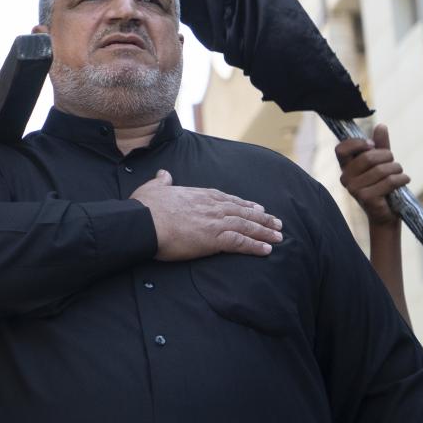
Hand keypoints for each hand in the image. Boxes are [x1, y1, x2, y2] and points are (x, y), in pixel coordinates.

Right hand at [131, 171, 282, 259]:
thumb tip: (164, 173)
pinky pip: (240, 242)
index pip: (226, 199)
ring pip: (246, 226)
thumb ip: (162, 181)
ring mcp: (214, 222)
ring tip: (278, 236)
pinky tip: (266, 249)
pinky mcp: (214, 239)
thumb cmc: (146, 207)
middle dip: (262, 218)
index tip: (256, 207)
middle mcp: (211, 206)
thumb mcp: (152, 188)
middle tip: (277, 223)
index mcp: (198, 195)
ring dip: (264, 231)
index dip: (243, 204)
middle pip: (242, 212)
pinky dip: (255, 246)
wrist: (144, 222)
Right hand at [335, 124, 407, 223]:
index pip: (341, 149)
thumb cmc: (383, 186)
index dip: (357, 143)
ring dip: (397, 169)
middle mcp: (345, 178)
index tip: (372, 146)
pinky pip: (389, 181)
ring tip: (400, 173)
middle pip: (367, 157)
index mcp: (345, 167)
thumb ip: (380, 146)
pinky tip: (404, 180)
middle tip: (394, 162)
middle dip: (387, 157)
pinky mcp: (366, 198)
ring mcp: (354, 189)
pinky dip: (401, 179)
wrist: (386, 214)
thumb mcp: (381, 163)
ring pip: (381, 170)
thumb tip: (381, 126)